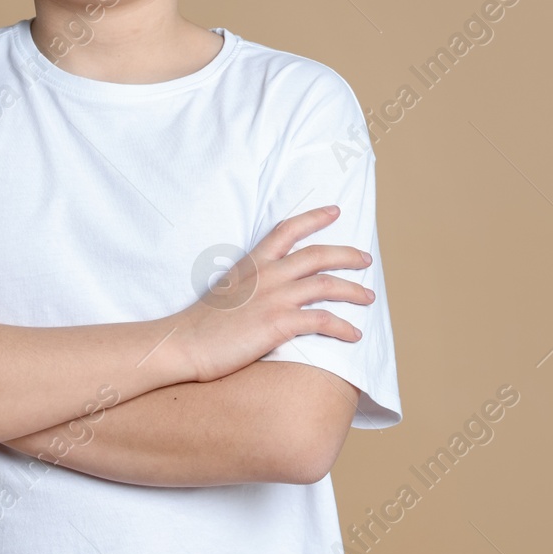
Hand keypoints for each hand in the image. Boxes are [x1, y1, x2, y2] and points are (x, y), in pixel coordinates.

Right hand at [171, 206, 374, 383]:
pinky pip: (322, 320)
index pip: (288, 229)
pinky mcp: (278, 322)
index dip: (314, 217)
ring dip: (353, 291)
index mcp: (254, 262)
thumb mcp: (228, 289)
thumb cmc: (202, 323)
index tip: (335, 211)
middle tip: (366, 259)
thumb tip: (268, 289)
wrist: (183, 343)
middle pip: (318, 254)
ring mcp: (275, 297)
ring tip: (369, 298)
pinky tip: (354, 334)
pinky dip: (343, 327)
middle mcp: (268, 274)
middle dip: (347, 254)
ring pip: (327, 285)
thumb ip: (251, 283)